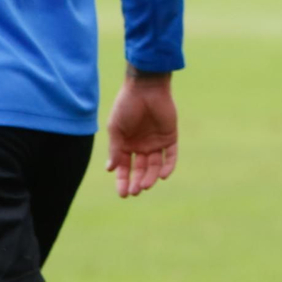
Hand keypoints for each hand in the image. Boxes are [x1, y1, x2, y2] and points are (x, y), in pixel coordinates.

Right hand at [105, 68, 177, 198]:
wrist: (145, 88)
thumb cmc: (126, 106)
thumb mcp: (116, 129)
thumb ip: (115, 149)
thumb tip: (110, 169)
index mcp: (126, 145)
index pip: (125, 168)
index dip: (123, 181)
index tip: (122, 194)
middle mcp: (141, 146)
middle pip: (140, 170)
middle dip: (137, 182)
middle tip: (135, 191)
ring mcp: (156, 142)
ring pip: (155, 166)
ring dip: (151, 177)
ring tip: (145, 185)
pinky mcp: (170, 137)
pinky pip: (171, 155)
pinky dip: (169, 166)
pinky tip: (163, 176)